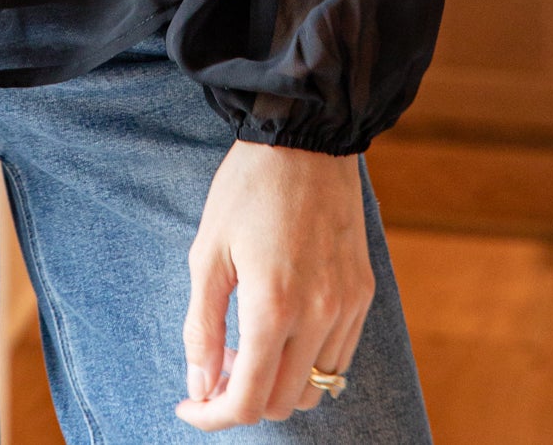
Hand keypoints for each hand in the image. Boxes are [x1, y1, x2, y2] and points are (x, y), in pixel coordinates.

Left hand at [176, 143, 374, 428]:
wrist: (305, 137)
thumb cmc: (247, 188)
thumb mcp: (208, 252)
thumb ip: (202, 327)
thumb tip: (201, 387)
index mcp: (274, 306)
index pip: (248, 400)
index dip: (214, 415)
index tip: (189, 404)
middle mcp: (319, 316)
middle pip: (283, 402)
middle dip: (244, 398)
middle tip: (217, 363)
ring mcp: (347, 307)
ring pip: (316, 387)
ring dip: (277, 383)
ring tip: (248, 343)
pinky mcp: (363, 293)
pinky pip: (338, 357)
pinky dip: (307, 361)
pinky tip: (282, 328)